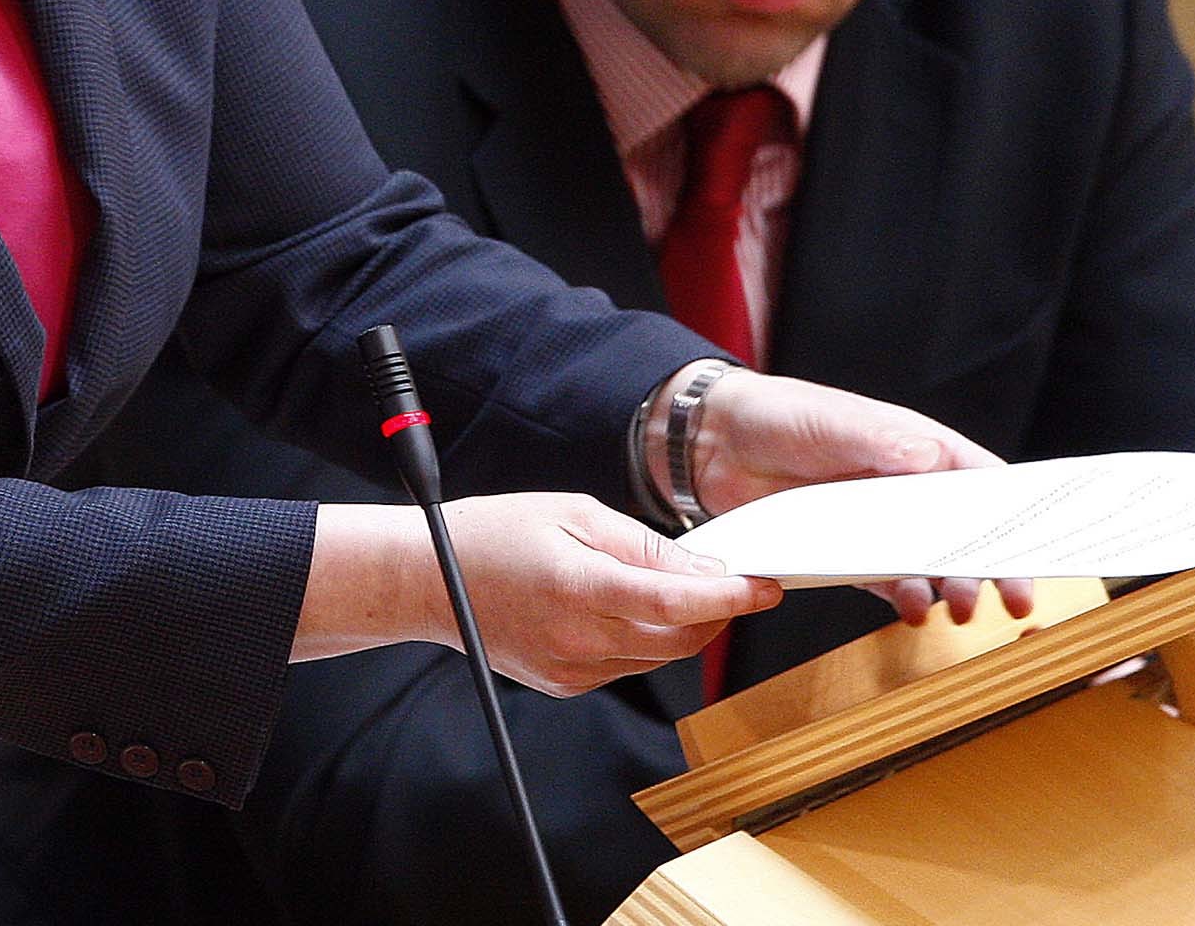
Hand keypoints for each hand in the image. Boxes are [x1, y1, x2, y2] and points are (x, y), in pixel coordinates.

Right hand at [440, 493, 782, 695]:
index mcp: (580, 586)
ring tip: (671, 585)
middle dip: (716, 611)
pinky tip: (620, 607)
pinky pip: (627, 665)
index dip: (731, 596)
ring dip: (681, 625)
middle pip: (680, 637)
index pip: (678, 600)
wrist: (428, 580)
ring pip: (658, 655)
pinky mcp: (566, 684)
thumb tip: (701, 565)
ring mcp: (572, 669)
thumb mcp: (572, 511)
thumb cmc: (493, 534)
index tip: (765, 586)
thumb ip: (641, 543)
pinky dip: (642, 638)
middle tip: (731, 580)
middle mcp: (579, 638)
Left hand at [676, 366, 1036, 624]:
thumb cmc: (779, 417)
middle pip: (965, 530)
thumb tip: (928, 459)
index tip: (1039, 546)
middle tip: (1011, 599)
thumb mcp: (830, 423)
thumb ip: (878, 442)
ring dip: (951, 586)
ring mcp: (877, 521)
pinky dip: (903, 596)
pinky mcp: (846, 550)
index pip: (982, 481)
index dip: (1016, 513)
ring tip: (958, 610)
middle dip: (992, 564)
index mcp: (916, 448)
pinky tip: (913, 610)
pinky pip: (885, 579)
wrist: (713, 445)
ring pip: (930, 560)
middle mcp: (904, 487)